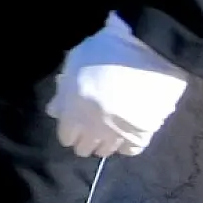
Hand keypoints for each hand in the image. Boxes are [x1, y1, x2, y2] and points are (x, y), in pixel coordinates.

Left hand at [46, 13, 188, 157]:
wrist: (149, 54)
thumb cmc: (105, 51)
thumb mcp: (75, 63)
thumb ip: (63, 90)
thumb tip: (54, 111)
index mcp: (73, 110)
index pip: (66, 137)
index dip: (68, 129)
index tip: (73, 122)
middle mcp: (94, 128)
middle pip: (84, 148)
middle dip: (84, 138)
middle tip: (90, 125)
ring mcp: (119, 134)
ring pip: (106, 150)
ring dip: (104, 142)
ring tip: (107, 128)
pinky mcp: (144, 134)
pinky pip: (130, 149)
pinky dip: (127, 144)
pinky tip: (126, 132)